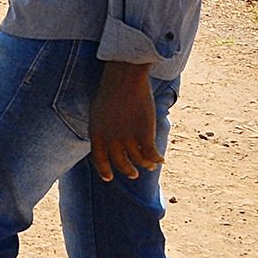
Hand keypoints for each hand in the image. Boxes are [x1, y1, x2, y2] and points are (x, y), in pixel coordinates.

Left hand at [89, 61, 161, 180]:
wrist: (124, 79)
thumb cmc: (111, 89)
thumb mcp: (98, 111)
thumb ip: (102, 127)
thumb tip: (108, 138)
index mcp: (96, 133)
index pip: (98, 158)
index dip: (104, 170)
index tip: (108, 178)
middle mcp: (110, 139)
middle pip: (119, 162)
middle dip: (127, 170)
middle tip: (133, 174)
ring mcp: (127, 138)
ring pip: (138, 159)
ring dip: (145, 165)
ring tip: (150, 166)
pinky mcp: (144, 134)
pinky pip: (151, 153)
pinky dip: (156, 158)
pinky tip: (161, 160)